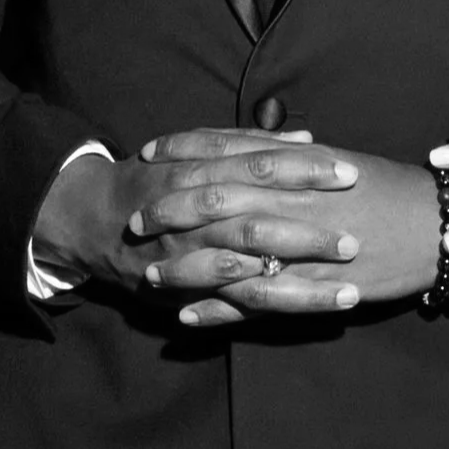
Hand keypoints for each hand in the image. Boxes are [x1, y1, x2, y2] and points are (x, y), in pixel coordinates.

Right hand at [30, 129, 369, 323]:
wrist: (93, 218)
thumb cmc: (158, 178)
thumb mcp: (196, 150)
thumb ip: (250, 143)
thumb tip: (307, 136)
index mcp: (201, 170)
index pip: (260, 165)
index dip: (305, 169)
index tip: (350, 171)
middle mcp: (195, 212)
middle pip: (257, 220)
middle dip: (308, 232)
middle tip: (356, 238)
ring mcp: (191, 253)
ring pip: (249, 267)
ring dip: (301, 279)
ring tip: (352, 287)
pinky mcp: (191, 288)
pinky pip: (235, 301)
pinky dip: (274, 305)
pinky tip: (316, 312)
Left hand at [168, 148, 441, 329]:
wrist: (436, 226)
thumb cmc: (390, 190)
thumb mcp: (339, 160)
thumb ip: (296, 153)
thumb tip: (265, 139)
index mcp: (296, 166)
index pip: (227, 151)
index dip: (184, 151)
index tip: (150, 153)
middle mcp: (290, 202)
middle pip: (215, 203)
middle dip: (170, 210)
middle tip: (135, 218)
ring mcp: (298, 247)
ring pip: (227, 258)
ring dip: (184, 268)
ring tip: (149, 276)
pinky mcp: (311, 287)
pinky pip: (256, 302)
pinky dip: (220, 311)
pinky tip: (189, 317)